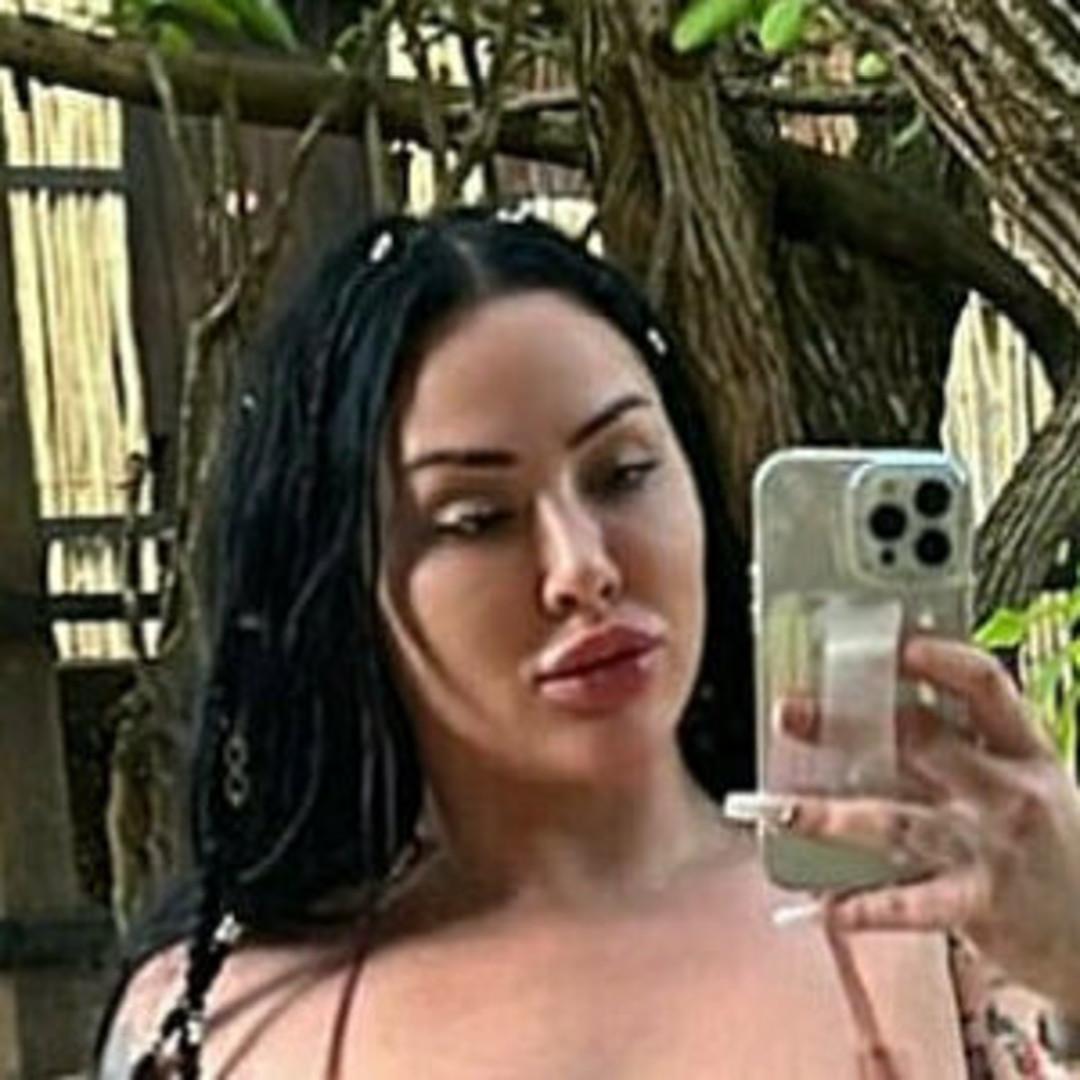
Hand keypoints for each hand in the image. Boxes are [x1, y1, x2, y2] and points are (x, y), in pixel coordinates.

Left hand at [769, 636, 1079, 1011]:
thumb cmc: (1058, 852)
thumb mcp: (1031, 782)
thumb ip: (971, 746)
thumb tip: (889, 707)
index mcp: (1026, 751)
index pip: (985, 686)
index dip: (938, 658)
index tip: (891, 641)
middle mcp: (1008, 791)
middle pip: (918, 740)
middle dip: (846, 724)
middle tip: (791, 713)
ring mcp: (992, 848)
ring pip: (898, 819)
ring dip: (833, 815)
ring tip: (783, 810)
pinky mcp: (981, 906)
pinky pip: (913, 904)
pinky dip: (867, 906)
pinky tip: (828, 904)